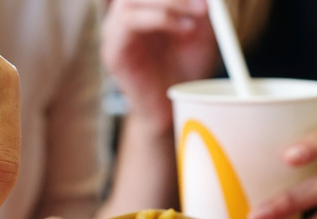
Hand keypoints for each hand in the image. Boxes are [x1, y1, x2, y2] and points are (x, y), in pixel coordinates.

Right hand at [101, 0, 217, 130]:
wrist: (173, 110)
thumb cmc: (185, 70)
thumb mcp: (201, 32)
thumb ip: (200, 6)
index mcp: (142, 8)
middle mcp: (124, 16)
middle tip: (203, 1)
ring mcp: (115, 33)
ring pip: (129, 0)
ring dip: (169, 1)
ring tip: (196, 16)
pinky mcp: (113, 51)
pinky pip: (128, 22)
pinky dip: (159, 19)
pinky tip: (184, 29)